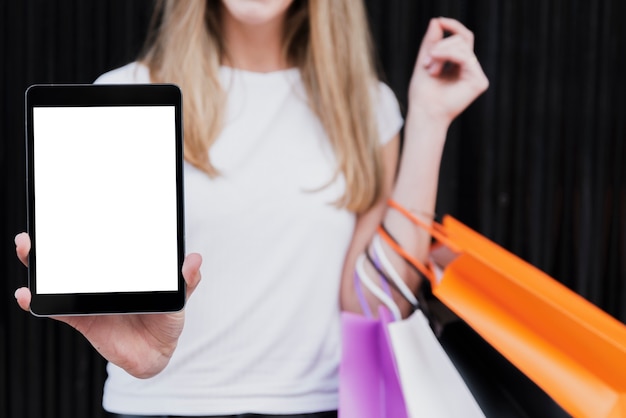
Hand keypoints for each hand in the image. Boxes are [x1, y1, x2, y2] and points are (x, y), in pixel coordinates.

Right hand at [14, 232, 201, 378]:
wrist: (157, 353)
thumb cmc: (166, 320)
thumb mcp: (179, 297)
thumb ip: (186, 280)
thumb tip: (194, 260)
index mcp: (123, 272)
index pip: (101, 247)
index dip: (85, 230)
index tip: (70, 213)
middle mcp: (102, 282)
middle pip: (71, 259)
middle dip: (52, 243)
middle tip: (37, 231)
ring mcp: (89, 299)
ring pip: (59, 280)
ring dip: (41, 266)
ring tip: (28, 251)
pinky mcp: (82, 319)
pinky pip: (57, 311)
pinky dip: (39, 303)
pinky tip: (27, 295)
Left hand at [408, 17, 488, 124]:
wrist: (424, 112)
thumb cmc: (423, 93)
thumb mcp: (425, 61)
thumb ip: (432, 42)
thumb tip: (437, 20)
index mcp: (459, 65)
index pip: (462, 39)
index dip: (453, 26)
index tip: (440, 21)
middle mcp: (470, 69)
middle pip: (462, 39)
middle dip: (440, 47)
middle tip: (425, 63)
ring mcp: (476, 75)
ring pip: (463, 46)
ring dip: (441, 53)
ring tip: (430, 69)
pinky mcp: (479, 82)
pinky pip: (466, 57)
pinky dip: (448, 56)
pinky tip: (437, 67)